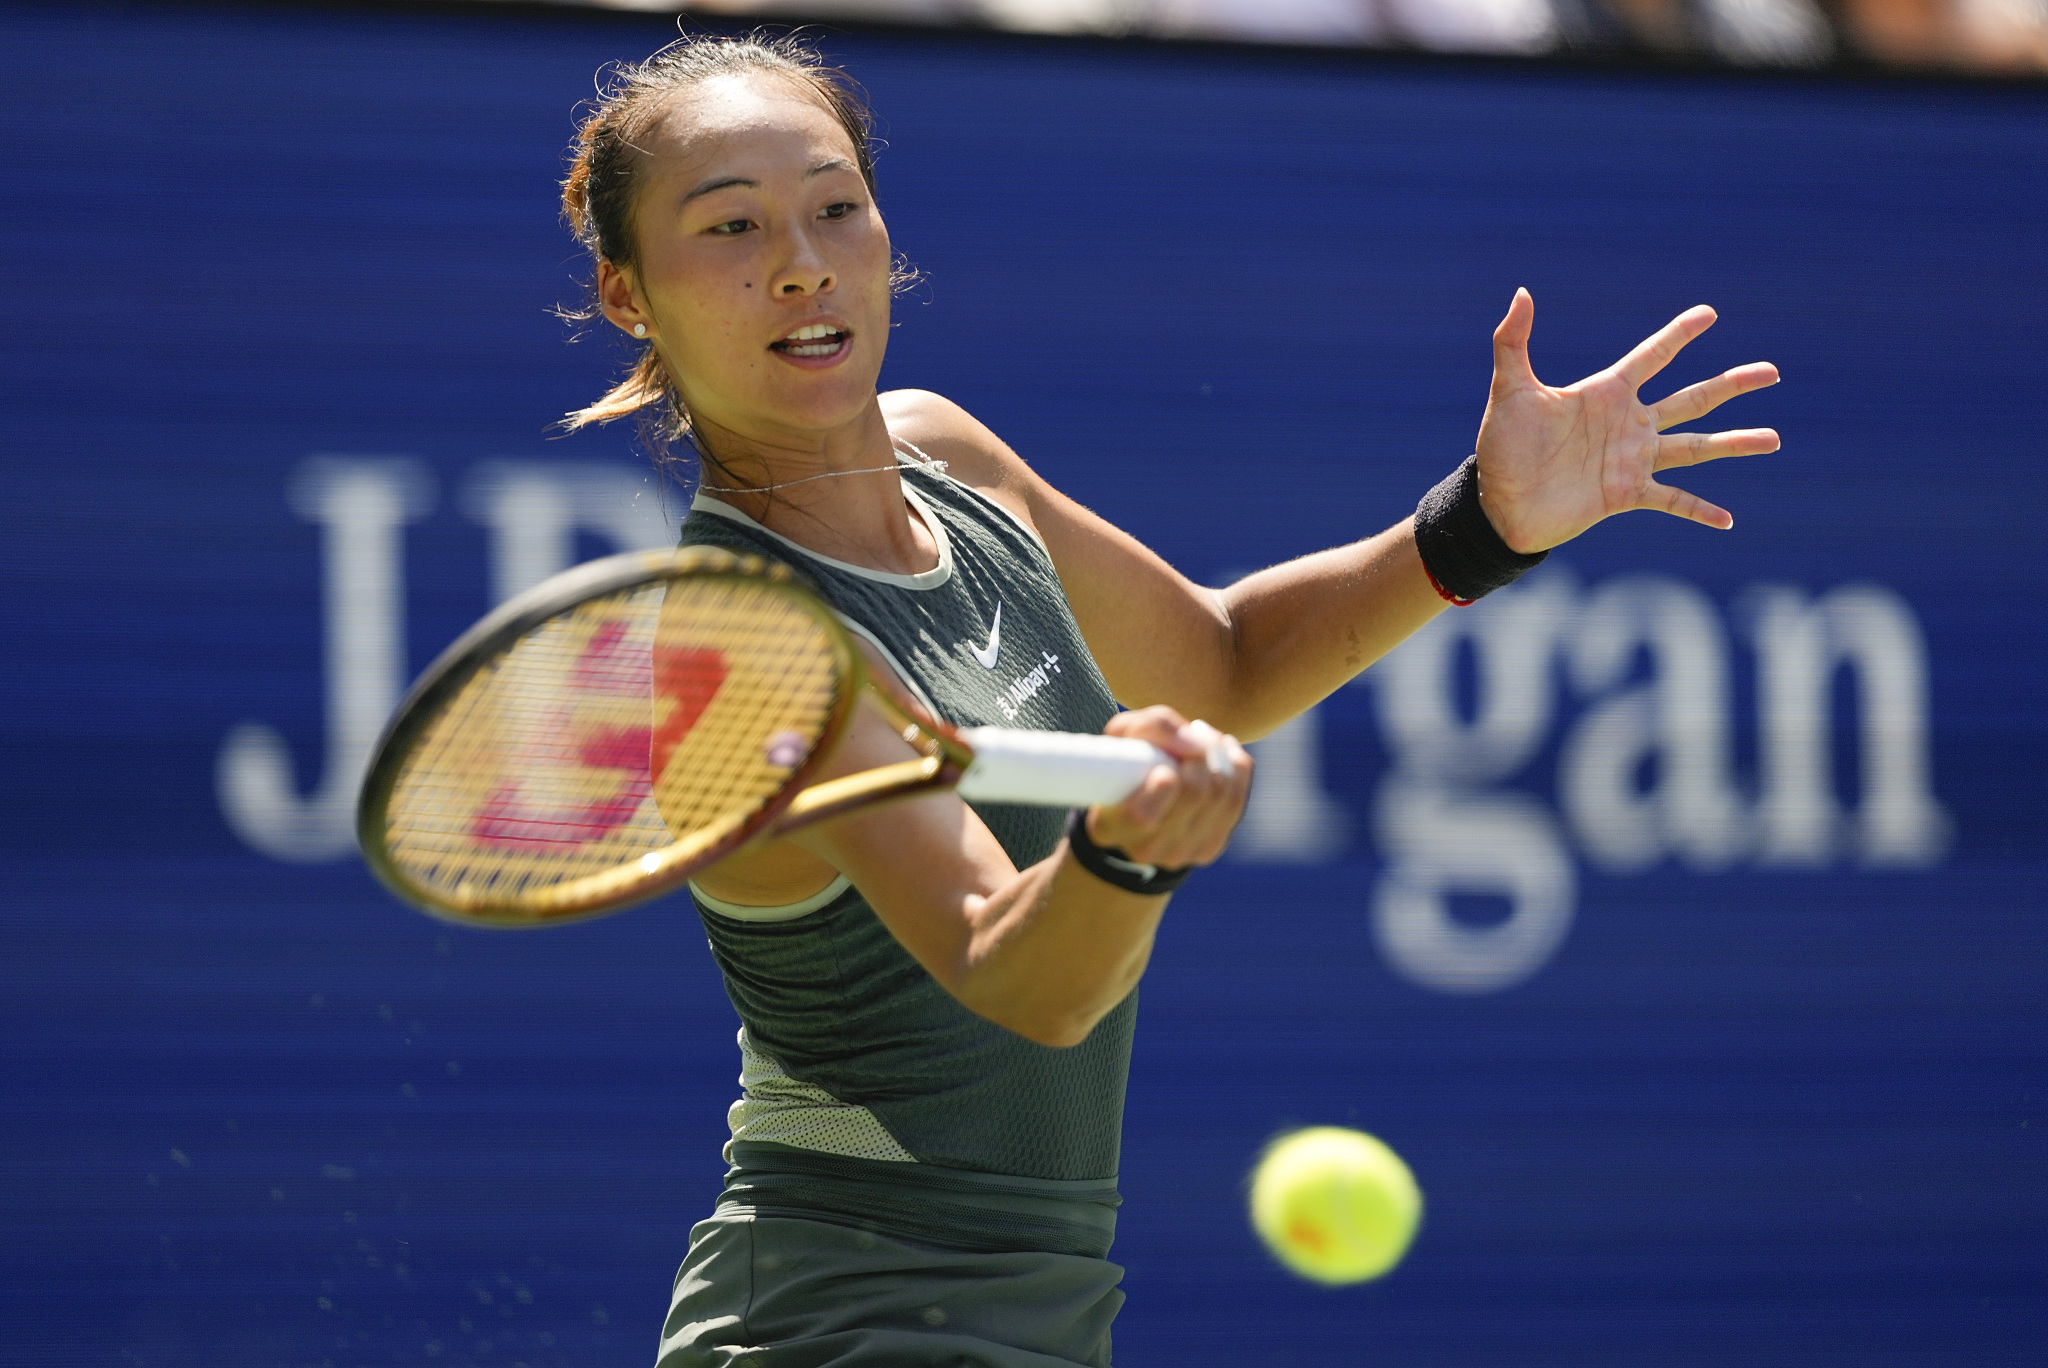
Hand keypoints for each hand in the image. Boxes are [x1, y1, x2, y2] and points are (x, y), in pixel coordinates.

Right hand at [1086, 707, 1251, 869]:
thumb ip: (1153, 728)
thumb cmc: (1127, 760)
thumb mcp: (1124, 734)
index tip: (1165, 765)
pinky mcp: (1208, 849)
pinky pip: (1236, 799)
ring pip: (1222, 795)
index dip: (1164, 783)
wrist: (1140, 794)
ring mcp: (1180, 853)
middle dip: (1199, 754)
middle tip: (1189, 735)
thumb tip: (1197, 744)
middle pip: (1194, 794)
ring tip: (1202, 741)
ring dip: (1218, 755)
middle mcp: (1143, 849)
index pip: (1141, 816)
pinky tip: (1221, 754)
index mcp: (1109, 827)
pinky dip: (1234, 767)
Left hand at [1474, 289, 1779, 553]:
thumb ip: (1514, 342)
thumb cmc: (1502, 447)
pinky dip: (1700, 509)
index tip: (1709, 313)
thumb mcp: (1510, 390)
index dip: (1679, 334)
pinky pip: (1672, 500)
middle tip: (1772, 371)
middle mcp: (1628, 424)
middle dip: (1731, 384)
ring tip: (1774, 438)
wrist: (1497, 505)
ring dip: (1735, 443)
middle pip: (1692, 399)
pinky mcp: (1627, 495)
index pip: (1653, 356)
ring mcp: (1632, 460)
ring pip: (1696, 447)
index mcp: (1606, 393)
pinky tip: (1729, 519)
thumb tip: (1520, 293)